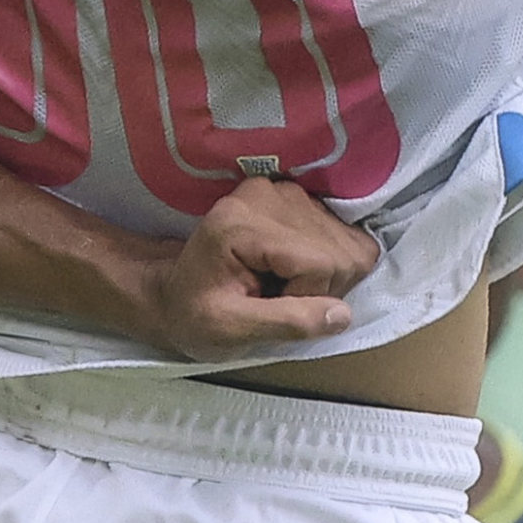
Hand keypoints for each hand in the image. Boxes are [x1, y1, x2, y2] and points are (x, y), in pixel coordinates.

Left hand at [140, 177, 378, 357]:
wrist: (174, 293)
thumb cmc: (194, 316)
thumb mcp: (230, 331)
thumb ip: (286, 322)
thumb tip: (343, 314)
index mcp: (241, 223)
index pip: (319, 261)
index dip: (309, 296)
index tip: (274, 308)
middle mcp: (267, 195)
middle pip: (341, 250)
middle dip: (322, 286)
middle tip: (279, 299)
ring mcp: (284, 190)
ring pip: (348, 241)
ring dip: (326, 274)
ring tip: (282, 284)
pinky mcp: (296, 194)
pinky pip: (341, 231)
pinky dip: (327, 258)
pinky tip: (293, 269)